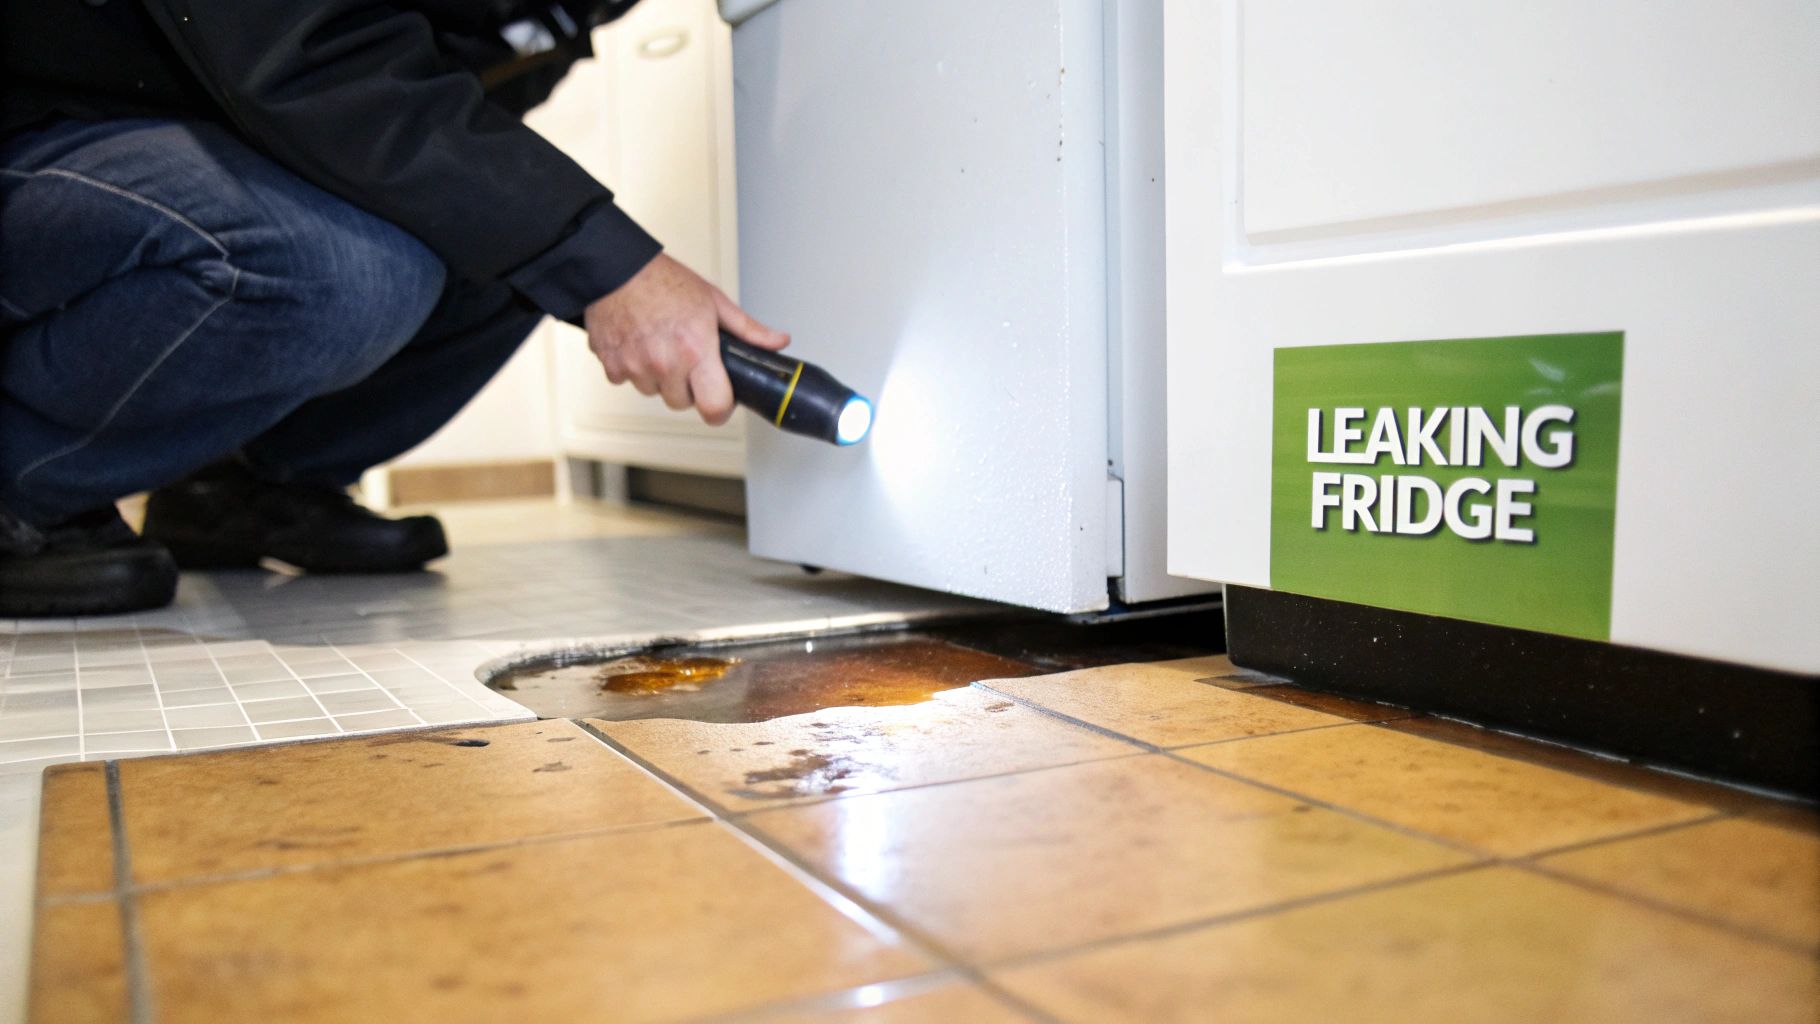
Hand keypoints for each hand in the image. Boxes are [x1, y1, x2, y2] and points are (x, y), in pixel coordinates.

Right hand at [583, 253, 788, 425]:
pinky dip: (632, 368)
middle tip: (685, 358)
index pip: (714, 407)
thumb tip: (777, 341)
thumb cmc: (663, 280)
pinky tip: (638, 344)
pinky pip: (626, 381)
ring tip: (660, 345)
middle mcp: (665, 362)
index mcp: (695, 349)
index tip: (720, 399)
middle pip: (682, 403)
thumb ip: (747, 329)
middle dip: (687, 386)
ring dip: (658, 377)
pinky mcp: (612, 365)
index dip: (720, 408)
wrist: (617, 268)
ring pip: (654, 392)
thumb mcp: (714, 301)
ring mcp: (636, 366)